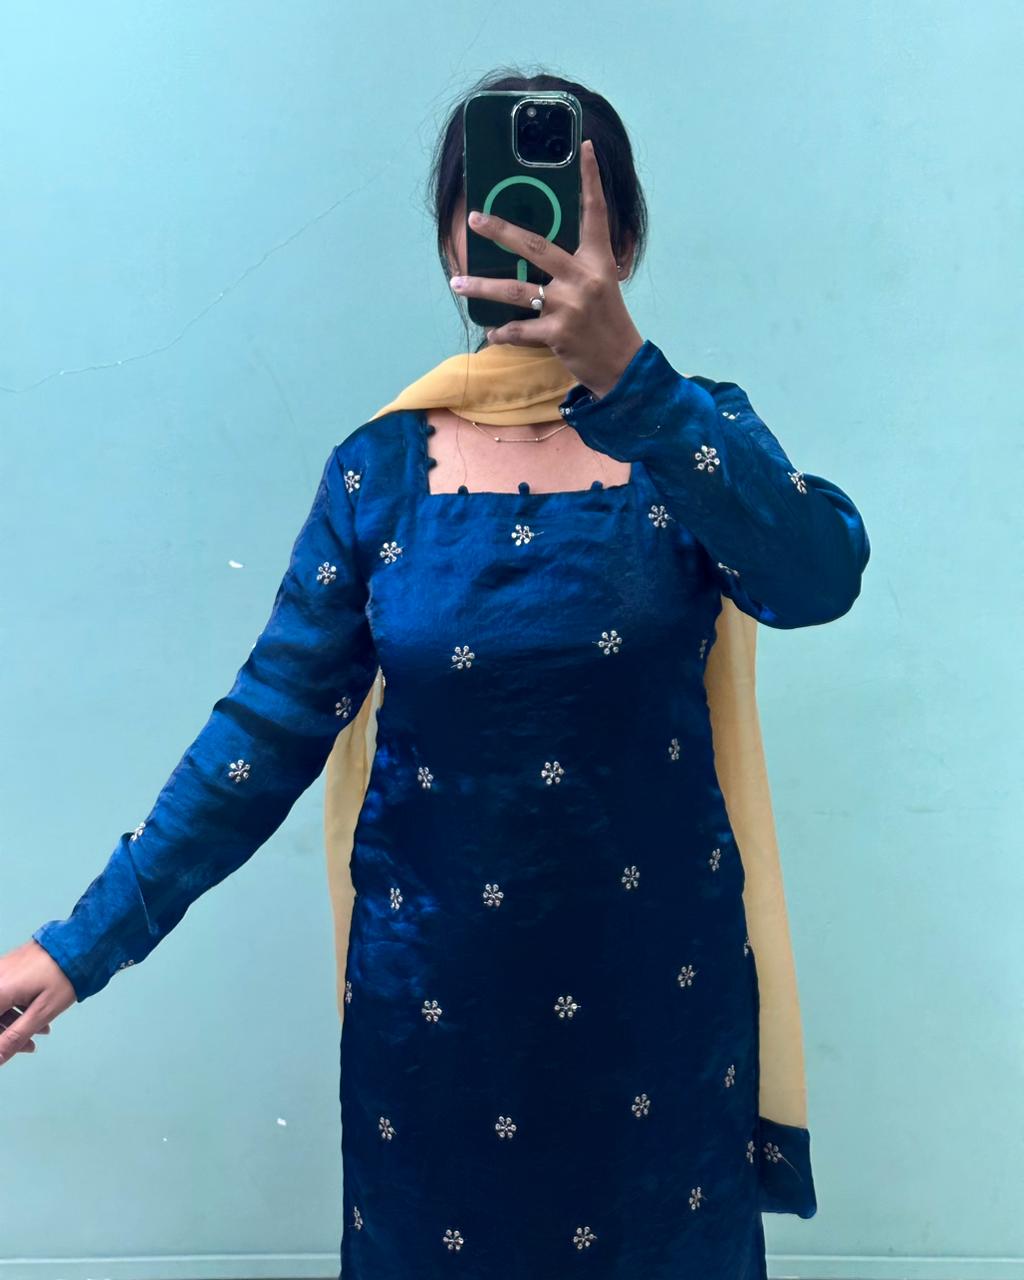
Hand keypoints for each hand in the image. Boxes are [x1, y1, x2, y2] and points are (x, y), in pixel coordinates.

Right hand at [0, 940, 75, 1065]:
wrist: (79, 942)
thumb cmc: (64, 974)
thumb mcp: (42, 1012)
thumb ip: (15, 1038)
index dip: (0, 1039)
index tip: (9, 1049)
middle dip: (6, 1035)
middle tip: (29, 1046)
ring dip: (13, 1023)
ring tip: (42, 1031)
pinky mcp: (6, 968)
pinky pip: (3, 994)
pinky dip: (16, 1008)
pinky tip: (37, 1015)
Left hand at [450, 139, 644, 398]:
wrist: (622, 366)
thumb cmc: (607, 323)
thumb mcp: (602, 286)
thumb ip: (577, 267)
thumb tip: (536, 253)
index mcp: (598, 261)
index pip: (595, 213)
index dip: (591, 180)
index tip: (585, 148)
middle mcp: (583, 278)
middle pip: (535, 246)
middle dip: (500, 231)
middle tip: (474, 219)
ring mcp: (569, 306)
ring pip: (515, 290)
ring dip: (481, 288)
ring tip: (456, 283)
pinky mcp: (558, 335)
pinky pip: (518, 330)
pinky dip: (502, 332)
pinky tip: (491, 331)